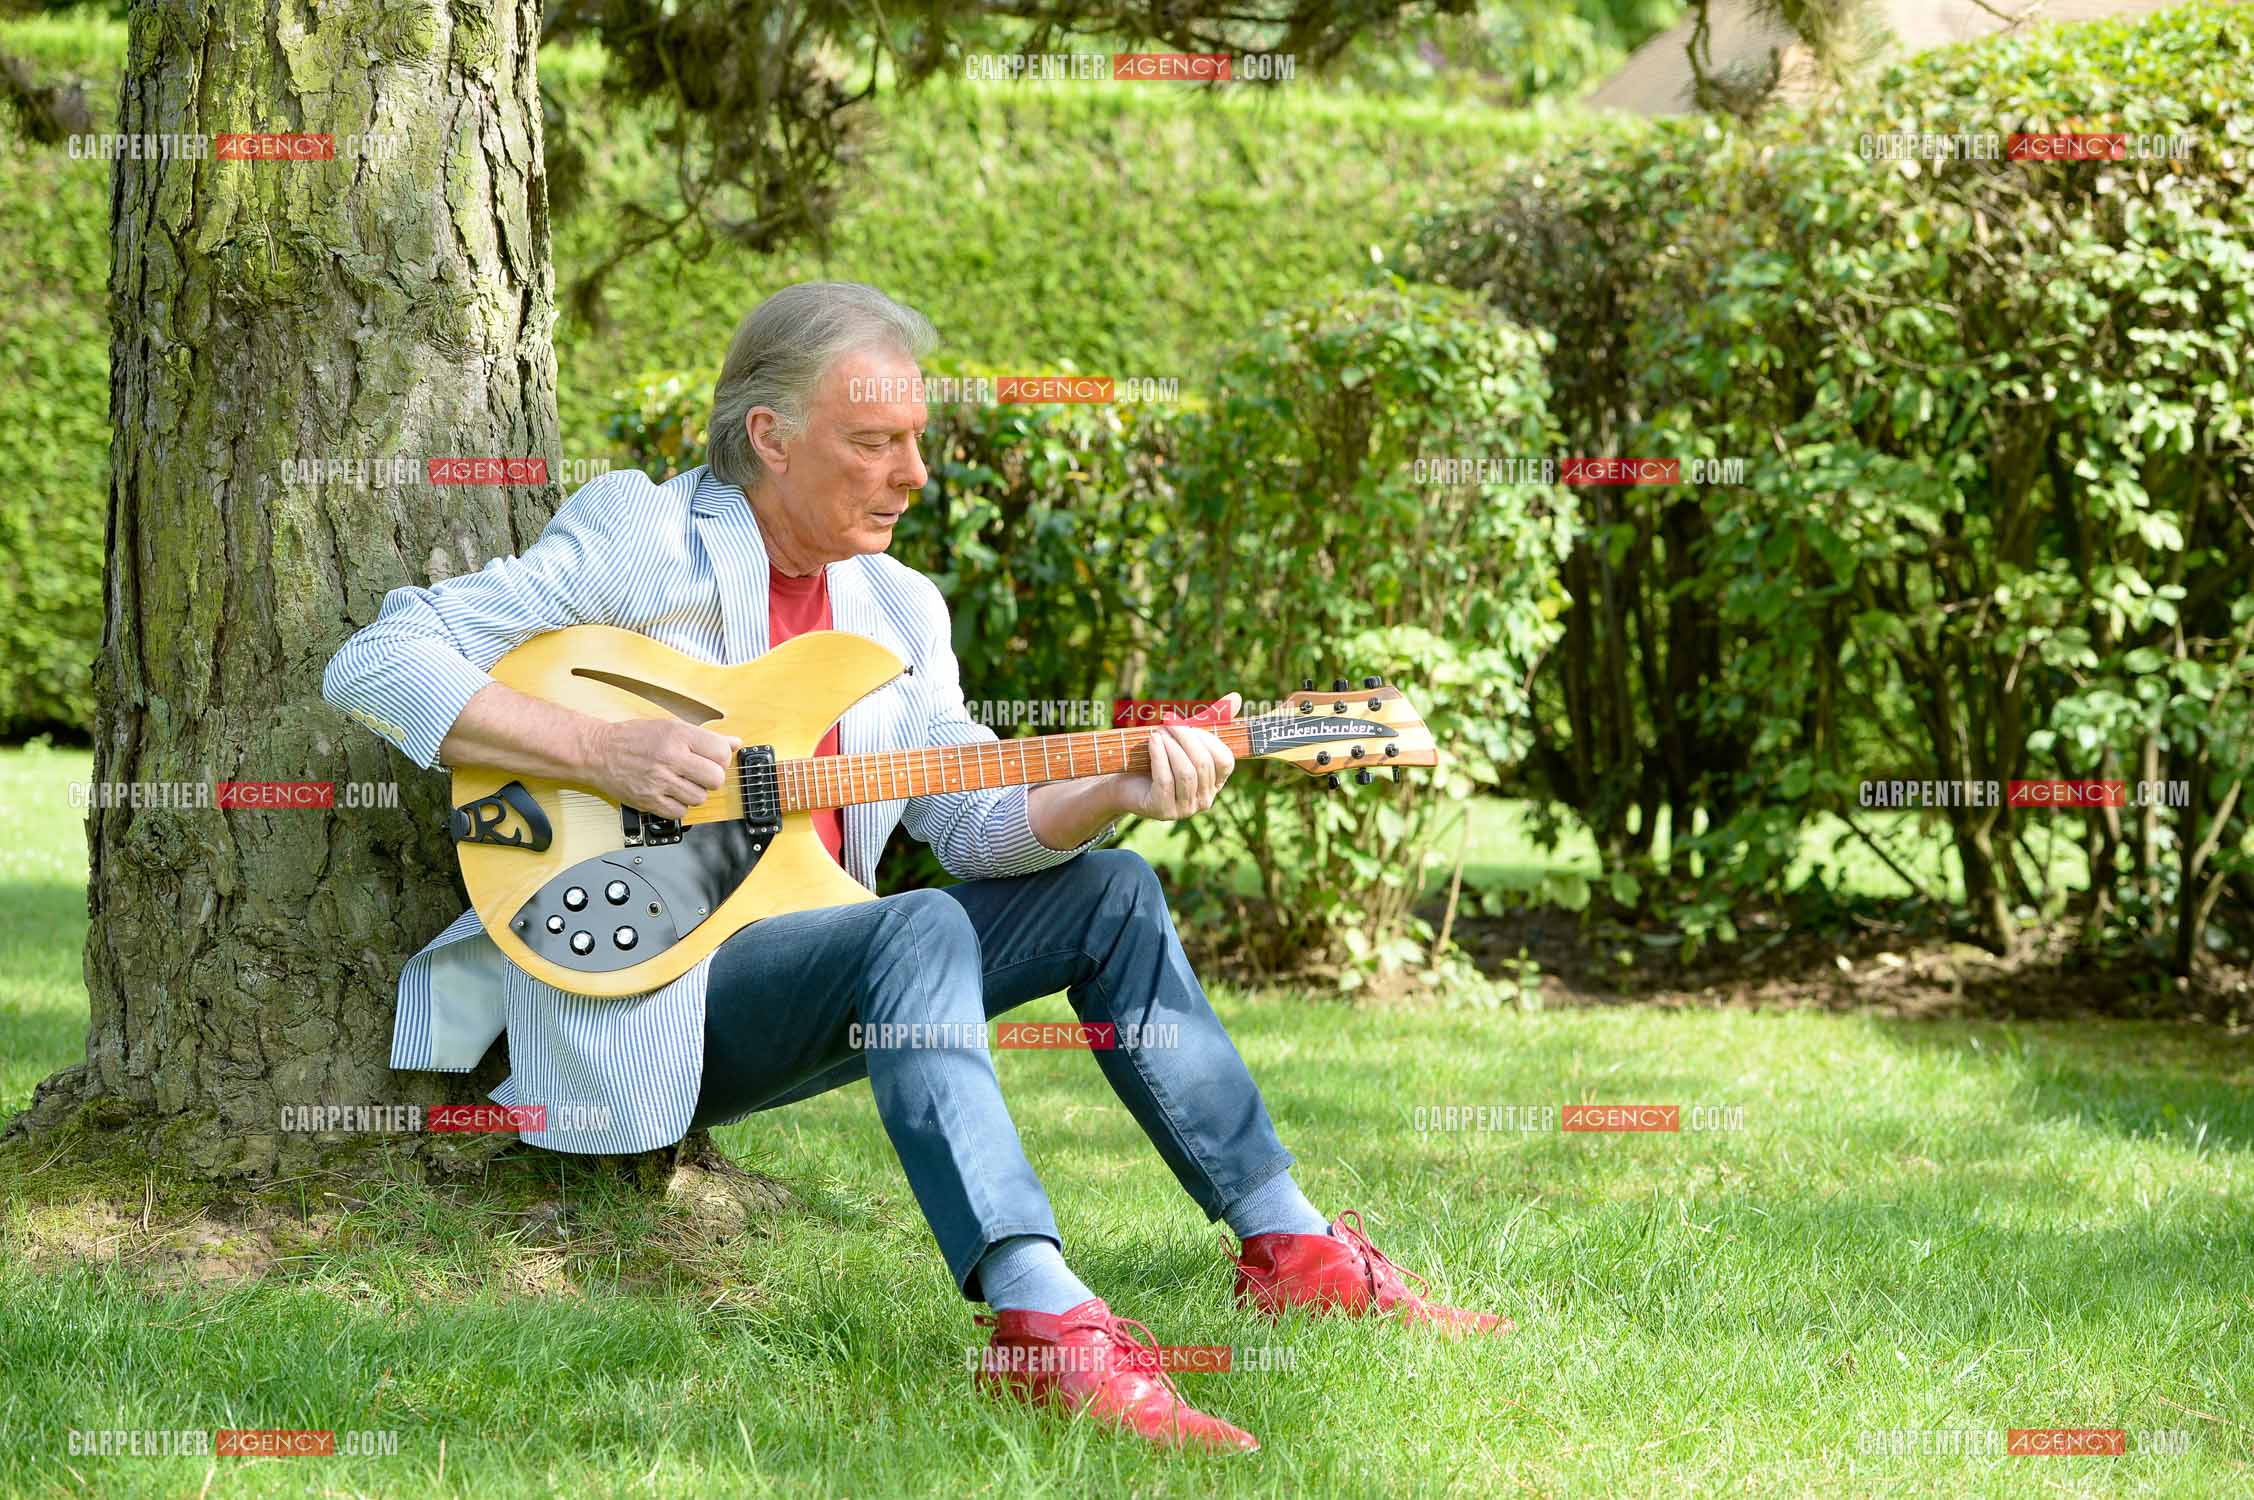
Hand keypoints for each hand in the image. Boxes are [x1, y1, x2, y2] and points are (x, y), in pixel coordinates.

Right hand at [583, 718, 737, 819]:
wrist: (598, 751)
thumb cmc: (635, 738)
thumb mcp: (671, 726)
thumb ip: (705, 737)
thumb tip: (735, 743)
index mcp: (678, 736)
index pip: (721, 753)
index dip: (721, 758)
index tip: (712, 759)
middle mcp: (670, 758)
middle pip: (715, 778)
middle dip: (711, 777)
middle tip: (698, 773)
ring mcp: (659, 781)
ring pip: (700, 798)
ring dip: (694, 793)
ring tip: (681, 782)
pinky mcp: (649, 801)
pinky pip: (680, 812)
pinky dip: (679, 806)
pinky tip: (670, 793)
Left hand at [1111, 694, 1239, 821]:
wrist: (1124, 782)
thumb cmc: (1158, 757)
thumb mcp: (1184, 737)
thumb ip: (1211, 719)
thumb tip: (1237, 696)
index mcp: (1215, 783)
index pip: (1224, 760)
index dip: (1207, 738)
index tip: (1186, 722)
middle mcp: (1205, 800)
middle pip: (1203, 763)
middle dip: (1185, 738)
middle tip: (1168, 722)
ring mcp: (1185, 809)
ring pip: (1186, 773)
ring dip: (1171, 747)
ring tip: (1157, 733)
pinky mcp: (1163, 810)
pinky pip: (1166, 780)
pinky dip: (1159, 756)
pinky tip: (1152, 741)